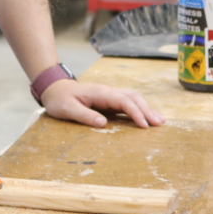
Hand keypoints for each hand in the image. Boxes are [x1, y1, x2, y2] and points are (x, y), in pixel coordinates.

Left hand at [39, 79, 165, 128]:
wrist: (53, 88)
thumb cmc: (59, 99)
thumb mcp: (66, 109)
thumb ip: (84, 115)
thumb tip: (103, 123)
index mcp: (99, 93)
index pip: (123, 100)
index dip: (135, 112)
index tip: (144, 125)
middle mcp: (107, 91)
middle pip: (132, 97)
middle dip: (147, 110)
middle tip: (159, 124)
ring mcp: (108, 95)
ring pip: (132, 98)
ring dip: (146, 108)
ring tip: (159, 121)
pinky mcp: (107, 100)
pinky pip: (126, 103)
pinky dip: (138, 109)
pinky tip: (146, 118)